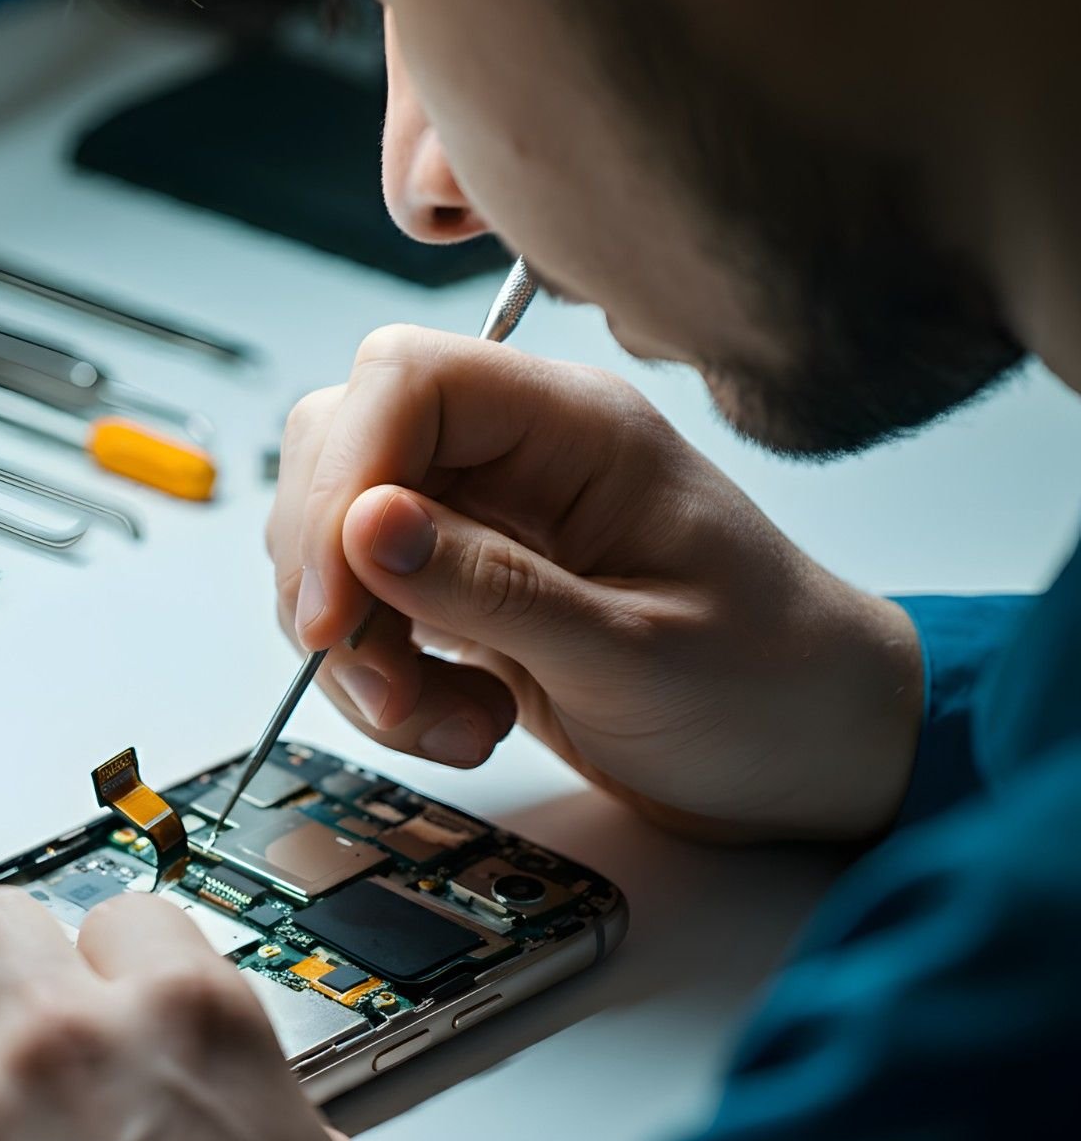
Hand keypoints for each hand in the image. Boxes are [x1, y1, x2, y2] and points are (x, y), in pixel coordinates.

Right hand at [270, 326, 921, 840]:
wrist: (809, 759)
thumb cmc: (767, 689)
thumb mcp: (636, 651)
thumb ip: (494, 588)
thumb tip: (363, 527)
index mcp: (577, 431)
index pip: (407, 382)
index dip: (343, 478)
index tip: (333, 603)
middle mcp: (517, 461)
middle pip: (345, 452)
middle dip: (331, 576)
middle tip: (382, 680)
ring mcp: (484, 528)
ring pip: (339, 545)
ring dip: (358, 649)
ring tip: (445, 721)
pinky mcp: (463, 596)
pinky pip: (368, 617)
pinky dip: (381, 684)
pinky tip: (463, 724)